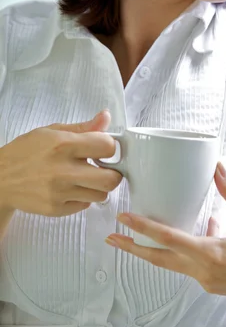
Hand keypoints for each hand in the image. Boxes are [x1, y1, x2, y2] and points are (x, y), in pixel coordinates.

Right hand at [0, 110, 122, 216]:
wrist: (1, 179)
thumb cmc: (26, 152)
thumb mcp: (52, 131)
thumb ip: (83, 127)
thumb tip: (105, 117)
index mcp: (63, 145)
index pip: (107, 146)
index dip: (110, 146)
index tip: (104, 148)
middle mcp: (62, 170)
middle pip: (110, 179)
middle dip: (113, 172)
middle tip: (105, 168)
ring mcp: (59, 193)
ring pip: (101, 195)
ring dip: (99, 186)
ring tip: (87, 178)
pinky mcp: (56, 209)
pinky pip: (85, 205)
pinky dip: (84, 197)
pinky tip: (72, 188)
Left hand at [106, 163, 225, 302]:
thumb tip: (217, 167)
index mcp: (212, 254)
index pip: (168, 240)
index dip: (143, 228)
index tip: (124, 220)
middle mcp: (205, 272)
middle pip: (160, 260)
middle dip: (134, 248)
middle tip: (112, 237)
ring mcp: (209, 281)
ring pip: (173, 264)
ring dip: (154, 251)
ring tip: (139, 235)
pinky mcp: (214, 284)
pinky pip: (190, 266)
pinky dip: (183, 251)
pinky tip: (196, 231)